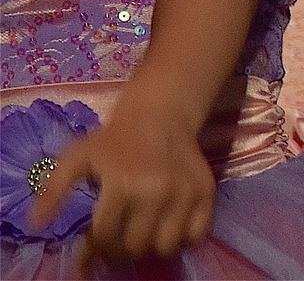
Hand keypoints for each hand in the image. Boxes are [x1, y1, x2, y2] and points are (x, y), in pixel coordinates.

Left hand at [32, 115, 214, 261]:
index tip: (95, 242)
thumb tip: (36, 224)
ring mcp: (185, 193)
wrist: (160, 115)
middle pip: (135, 246)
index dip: (95, 246)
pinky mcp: (206, 192)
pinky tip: (168, 230)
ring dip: (150, 248)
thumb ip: (54, 190)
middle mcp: (156, 190)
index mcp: (122, 184)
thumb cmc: (114, 141)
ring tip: (142, 236)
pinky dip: (182, 241)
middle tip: (118, 239)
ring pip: (165, 246)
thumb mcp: (77, 158)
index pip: (105, 238)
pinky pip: (196, 236)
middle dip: (121, 249)